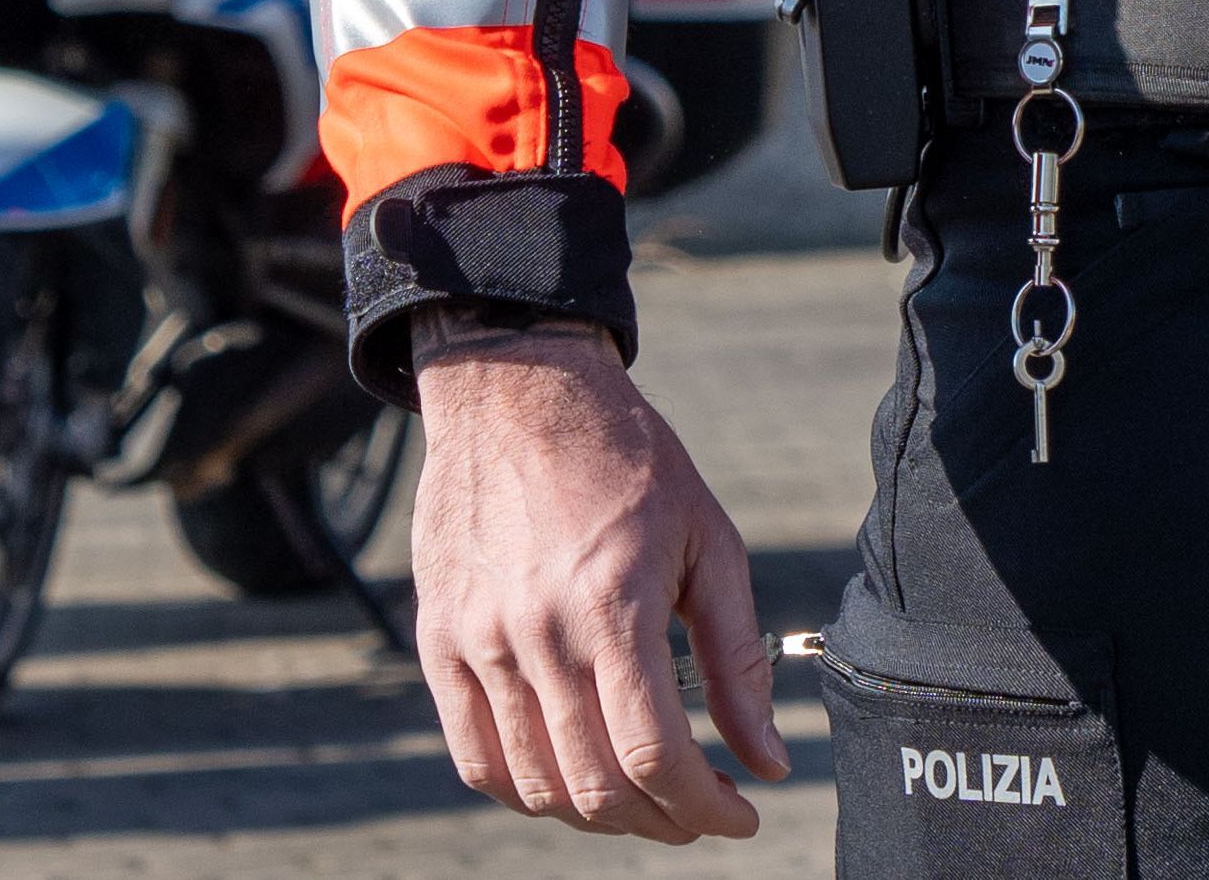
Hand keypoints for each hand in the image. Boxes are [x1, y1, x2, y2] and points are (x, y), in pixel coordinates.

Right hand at [411, 324, 789, 842]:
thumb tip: (770, 761)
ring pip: (535, 785)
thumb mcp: (709, 541)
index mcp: (612, 603)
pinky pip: (475, 756)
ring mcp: (476, 641)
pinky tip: (572, 778)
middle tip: (700, 808)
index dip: (705, 808)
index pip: (653, 754)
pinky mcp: (438, 641)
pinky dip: (526, 792)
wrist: (515, 388)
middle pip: (596, 785)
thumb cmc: (628, 458)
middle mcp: (536, 632)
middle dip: (663, 820)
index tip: (741, 815)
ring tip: (642, 795)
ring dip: (598, 815)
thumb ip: (739, 658)